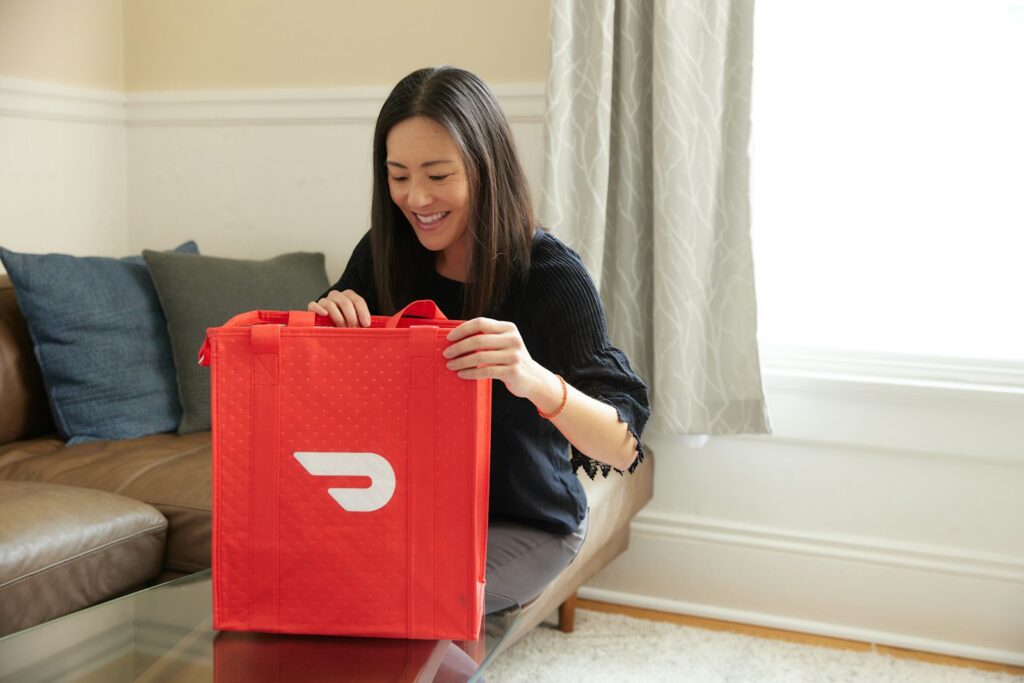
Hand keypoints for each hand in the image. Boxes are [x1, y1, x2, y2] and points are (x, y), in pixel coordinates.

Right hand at [308, 290, 370, 327]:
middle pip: (345, 302)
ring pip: (330, 304)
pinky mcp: (312, 308)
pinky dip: (319, 309)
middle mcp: (336, 296)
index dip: (363, 312)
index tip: (366, 324)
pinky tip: (325, 314)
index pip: (357, 300)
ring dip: (338, 318)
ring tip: (342, 329)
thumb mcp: (356, 323)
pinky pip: (313, 305)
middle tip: (353, 329)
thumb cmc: (345, 327)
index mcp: (349, 297)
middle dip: (351, 317)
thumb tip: (368, 327)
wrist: (327, 330)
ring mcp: (324, 301)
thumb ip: (361, 322)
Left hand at [443, 318, 557, 408]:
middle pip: (478, 340)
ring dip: (461, 361)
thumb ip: (487, 337)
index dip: (462, 329)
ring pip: (480, 356)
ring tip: (450, 365)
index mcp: (508, 328)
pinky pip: (485, 371)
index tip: (449, 337)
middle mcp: (512, 339)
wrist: (534, 379)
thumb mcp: (505, 343)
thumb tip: (456, 338)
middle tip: (446, 353)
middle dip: (458, 347)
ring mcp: (514, 355)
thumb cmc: (512, 360)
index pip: (480, 323)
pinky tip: (461, 374)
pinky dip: (470, 372)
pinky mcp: (512, 371)